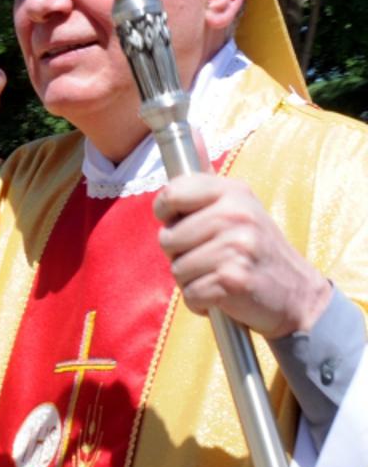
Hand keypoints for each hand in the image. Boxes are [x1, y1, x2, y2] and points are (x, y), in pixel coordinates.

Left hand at [154, 173, 330, 338]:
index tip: (175, 222)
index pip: (173, 193)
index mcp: (233, 192)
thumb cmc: (257, 252)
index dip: (164, 211)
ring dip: (191, 281)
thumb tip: (181, 164)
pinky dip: (200, 302)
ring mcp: (236, 247)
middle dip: (180, 255)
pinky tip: (222, 297)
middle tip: (210, 259)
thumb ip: (206, 192)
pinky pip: (190, 294)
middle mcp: (235, 215)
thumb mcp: (240, 209)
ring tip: (219, 277)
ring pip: (177, 269)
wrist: (301, 296)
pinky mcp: (233, 279)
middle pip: (168, 237)